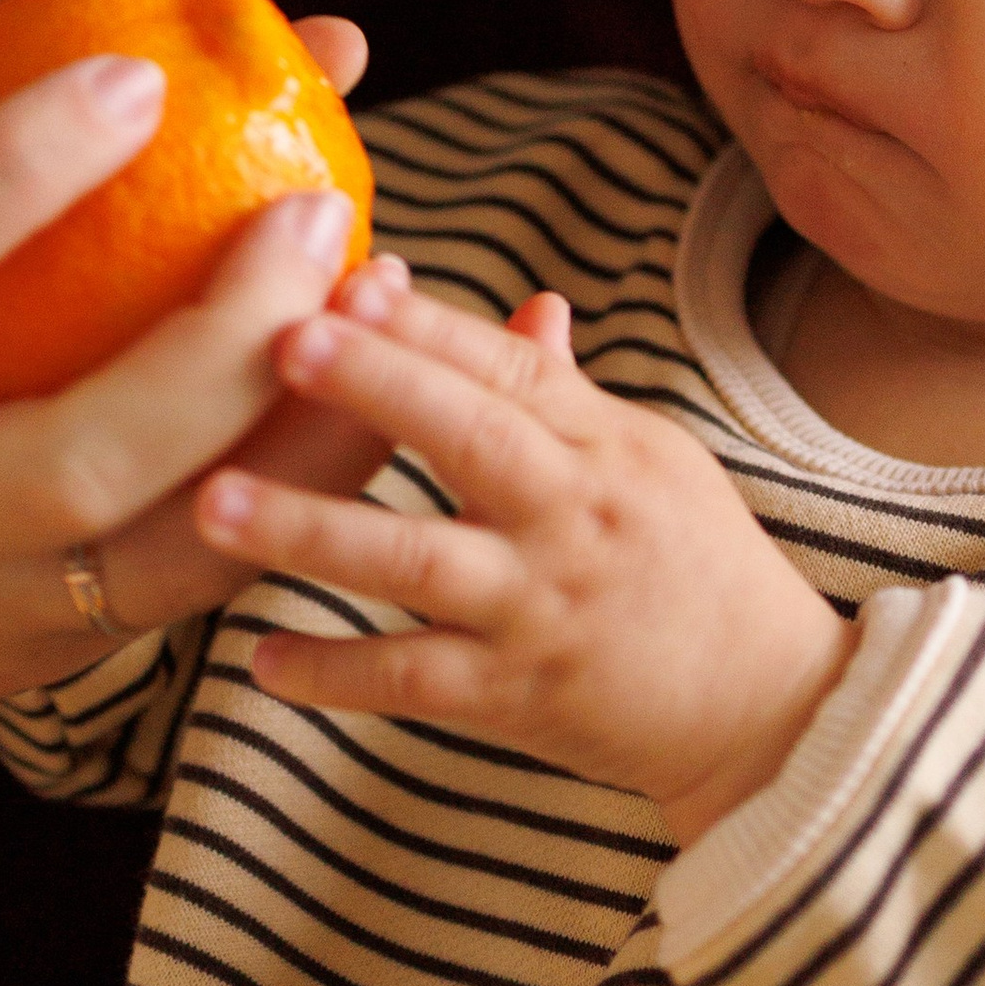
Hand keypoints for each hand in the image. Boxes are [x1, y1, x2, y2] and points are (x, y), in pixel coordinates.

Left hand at [194, 281, 856, 843]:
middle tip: (278, 340)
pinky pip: (414, 681)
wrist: (768, 709)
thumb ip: (570, 393)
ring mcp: (542, 606)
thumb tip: (530, 302)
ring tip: (216, 501)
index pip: (506, 365)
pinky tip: (258, 661)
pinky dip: (335, 673)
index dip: (425, 321)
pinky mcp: (519, 696)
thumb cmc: (700, 566)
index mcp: (601, 444)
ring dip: (312, 528)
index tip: (346, 276)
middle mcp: (572, 515)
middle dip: (372, 384)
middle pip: (467, 436)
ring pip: (418, 560)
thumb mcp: (651, 462)